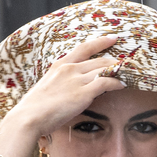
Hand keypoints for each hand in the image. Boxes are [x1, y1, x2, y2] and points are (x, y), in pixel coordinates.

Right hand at [0, 36, 126, 136]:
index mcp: (59, 65)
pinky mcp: (83, 93)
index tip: (113, 38)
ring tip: (127, 75)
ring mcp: (76, 80)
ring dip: (117, 72)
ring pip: (104, 69)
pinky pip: (106, 83)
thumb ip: (61, 84)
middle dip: (114, 62)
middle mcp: (69, 68)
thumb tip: (71, 90)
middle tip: (125, 64)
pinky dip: (116, 83)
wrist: (29, 117)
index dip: (101, 42)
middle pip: (99, 60)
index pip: (84, 48)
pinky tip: (121, 85)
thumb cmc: (35, 108)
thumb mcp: (48, 88)